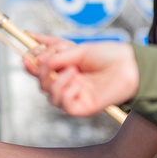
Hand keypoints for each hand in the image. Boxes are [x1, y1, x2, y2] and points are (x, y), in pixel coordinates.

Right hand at [22, 35, 139, 116]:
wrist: (130, 66)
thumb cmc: (109, 56)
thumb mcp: (79, 49)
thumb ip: (58, 54)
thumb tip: (37, 57)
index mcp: (65, 68)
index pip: (41, 69)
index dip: (31, 63)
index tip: (27, 54)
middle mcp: (68, 83)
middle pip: (42, 83)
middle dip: (41, 71)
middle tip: (49, 60)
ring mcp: (74, 96)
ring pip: (50, 95)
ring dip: (56, 81)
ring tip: (73, 70)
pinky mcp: (81, 107)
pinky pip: (63, 105)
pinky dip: (66, 93)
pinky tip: (78, 84)